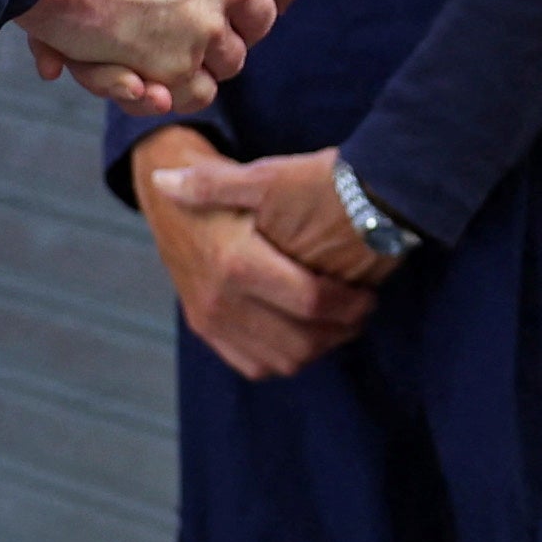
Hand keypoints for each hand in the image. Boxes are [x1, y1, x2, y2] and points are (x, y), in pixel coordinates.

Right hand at [24, 0, 300, 114]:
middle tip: (205, 16)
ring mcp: (203, 28)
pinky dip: (182, 88)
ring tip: (175, 42)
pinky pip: (195, 89)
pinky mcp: (168, 67)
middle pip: (260, 19)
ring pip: (229, 59)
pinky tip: (161, 74)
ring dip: (207, 55)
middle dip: (237, 22)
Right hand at [138, 124, 369, 378]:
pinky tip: (307, 333)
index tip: (368, 295)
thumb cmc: (221, 191)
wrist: (173, 209)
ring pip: (283, 360)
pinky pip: (256, 366)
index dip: (349, 304)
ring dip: (320, 347)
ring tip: (340, 323)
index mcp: (236, 263)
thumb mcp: (237, 178)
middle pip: (301, 341)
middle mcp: (221, 300)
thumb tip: (183, 176)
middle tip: (362, 312)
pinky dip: (287, 357)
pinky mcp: (207, 332)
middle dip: (341, 330)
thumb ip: (232, 182)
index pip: (310, 301)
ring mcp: (211, 321)